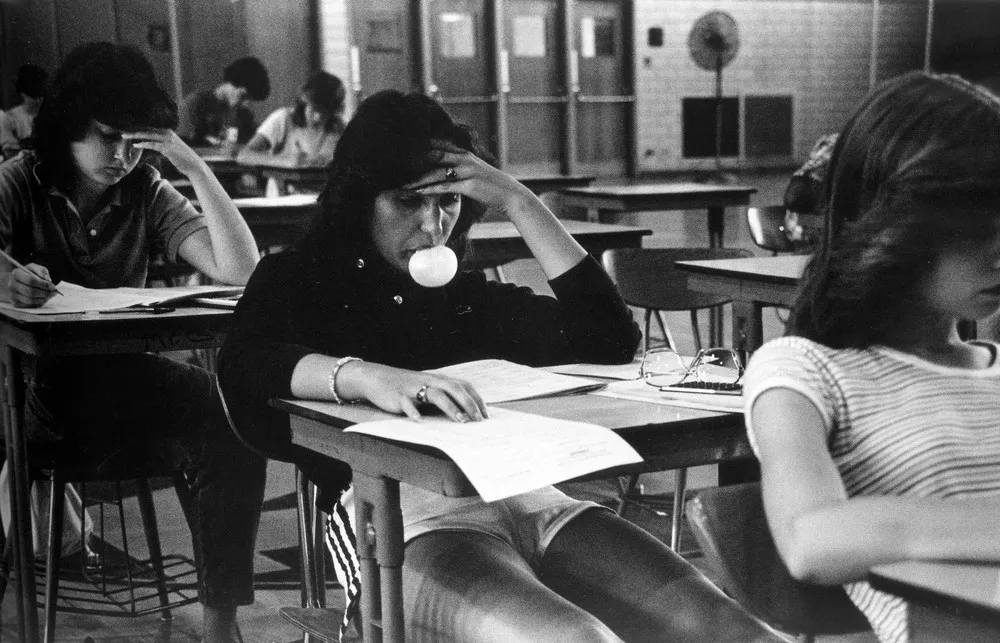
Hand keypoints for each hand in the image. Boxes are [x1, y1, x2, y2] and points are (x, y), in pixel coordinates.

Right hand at [7, 263, 55, 307]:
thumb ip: (41, 271)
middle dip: (45, 293)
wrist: (18, 282)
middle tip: (53, 292)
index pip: (31, 280)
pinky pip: (29, 306)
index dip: (44, 284)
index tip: (53, 286)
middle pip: (31, 291)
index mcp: (16, 273)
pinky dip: (38, 303)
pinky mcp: (15, 303)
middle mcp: (11, 285)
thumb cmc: (29, 274)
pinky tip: (42, 299)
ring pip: (30, 300)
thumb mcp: (35, 268)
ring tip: (49, 295)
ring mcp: (12, 295)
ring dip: (43, 299)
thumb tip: (48, 280)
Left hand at [125, 129, 206, 176]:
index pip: (148, 128)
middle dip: (132, 130)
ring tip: (123, 136)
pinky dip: (143, 143)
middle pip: (146, 129)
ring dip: (134, 135)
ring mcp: (168, 139)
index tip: (125, 130)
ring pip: (147, 135)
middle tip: (120, 131)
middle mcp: (167, 133)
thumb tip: (150, 146)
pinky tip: (135, 145)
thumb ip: (160, 145)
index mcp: (166, 132)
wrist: (194, 166)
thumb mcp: (169, 149)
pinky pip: (153, 144)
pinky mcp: (168, 147)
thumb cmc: (182, 160)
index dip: (136, 129)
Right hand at [347, 362, 488, 422]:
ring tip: (460, 421)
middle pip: (454, 388)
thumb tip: (463, 413)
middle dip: (468, 403)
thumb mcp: (426, 388)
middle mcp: (429, 381)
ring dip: (450, 407)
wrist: (376, 378)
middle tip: (478, 420)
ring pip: (435, 395)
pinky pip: (407, 404)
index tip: (485, 414)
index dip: (476, 398)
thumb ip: (442, 397)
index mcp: (438, 379)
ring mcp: (414, 388)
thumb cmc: (406, 387)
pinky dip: (414, 412)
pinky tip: (420, 421)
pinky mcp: (399, 396)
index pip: (463, 385)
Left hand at [402, 141, 535, 219]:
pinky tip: (417, 192)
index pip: (437, 145)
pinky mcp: (468, 185)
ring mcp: (466, 171)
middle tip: (396, 166)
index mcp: (464, 153)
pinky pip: (444, 186)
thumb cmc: (492, 187)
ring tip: (401, 183)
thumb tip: (447, 171)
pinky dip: (428, 189)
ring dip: (417, 178)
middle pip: (433, 155)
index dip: (420, 147)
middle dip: (414, 160)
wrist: (511, 196)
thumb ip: (460, 169)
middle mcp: (464, 158)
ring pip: (435, 171)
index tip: (402, 152)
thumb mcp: (476, 173)